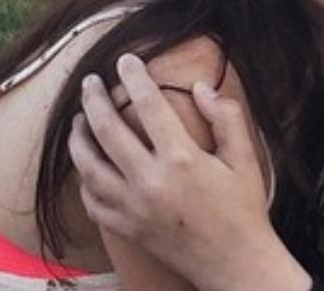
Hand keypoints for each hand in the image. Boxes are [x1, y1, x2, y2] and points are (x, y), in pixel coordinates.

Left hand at [70, 54, 309, 290]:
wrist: (236, 263)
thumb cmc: (245, 208)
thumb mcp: (245, 158)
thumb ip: (225, 117)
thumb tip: (200, 87)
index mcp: (182, 159)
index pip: (149, 106)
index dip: (135, 78)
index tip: (125, 60)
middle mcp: (150, 181)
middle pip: (108, 130)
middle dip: (93, 100)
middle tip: (89, 82)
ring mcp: (133, 207)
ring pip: (88, 166)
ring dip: (78, 138)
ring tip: (77, 120)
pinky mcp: (127, 228)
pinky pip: (92, 201)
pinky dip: (84, 181)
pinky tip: (87, 166)